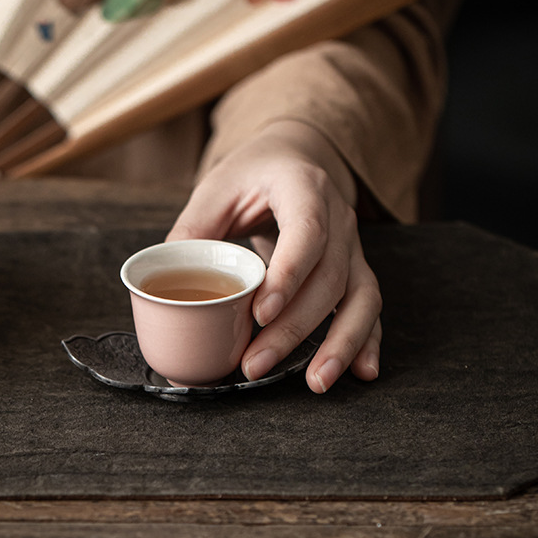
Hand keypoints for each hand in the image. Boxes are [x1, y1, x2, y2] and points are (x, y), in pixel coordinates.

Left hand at [167, 120, 381, 392]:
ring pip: (359, 296)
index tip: (259, 314)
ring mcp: (353, 245)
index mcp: (303, 187)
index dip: (287, 275)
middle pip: (328, 277)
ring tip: (315, 381)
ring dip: (339, 343)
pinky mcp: (356, 268)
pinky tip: (362, 371)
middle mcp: (338, 216)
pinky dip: (366, 339)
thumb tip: (169, 283)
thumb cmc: (251, 173)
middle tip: (255, 364)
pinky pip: (369, 305)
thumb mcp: (215, 188)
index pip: (306, 232)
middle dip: (293, 328)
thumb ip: (192, 230)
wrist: (294, 156)